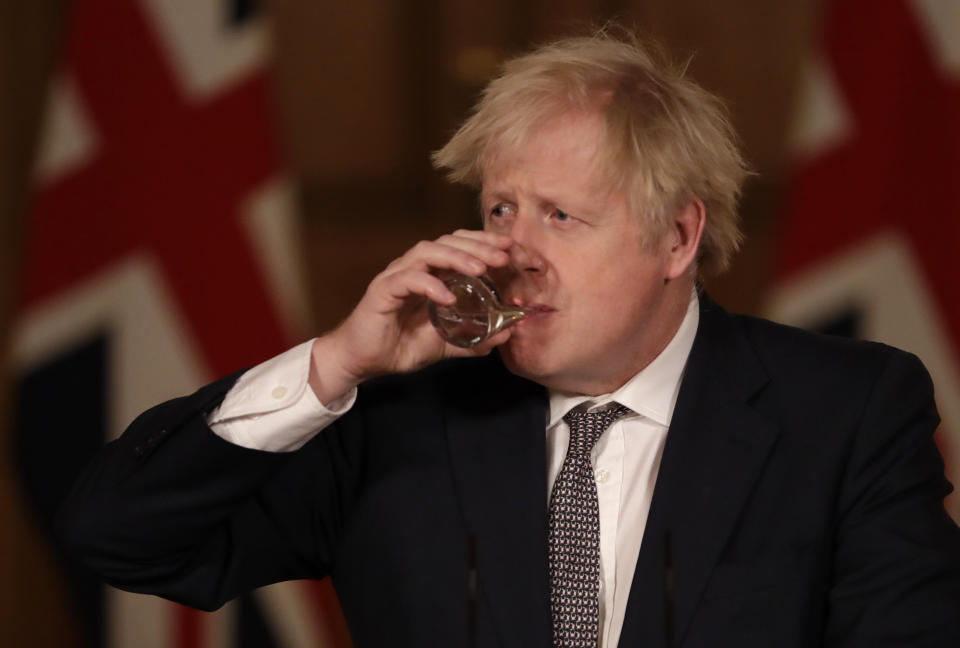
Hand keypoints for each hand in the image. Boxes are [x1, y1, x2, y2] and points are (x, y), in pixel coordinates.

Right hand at [309, 230, 513, 402]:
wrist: (363, 362)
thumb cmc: (400, 346)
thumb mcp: (445, 345)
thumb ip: (473, 340)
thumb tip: (505, 335)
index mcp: (430, 274)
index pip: (459, 246)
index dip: (484, 243)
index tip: (510, 249)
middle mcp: (414, 268)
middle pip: (447, 242)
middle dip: (477, 246)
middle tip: (502, 257)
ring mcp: (397, 276)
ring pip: (427, 252)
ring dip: (456, 257)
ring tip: (480, 270)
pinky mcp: (382, 290)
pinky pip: (407, 279)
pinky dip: (430, 285)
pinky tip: (448, 298)